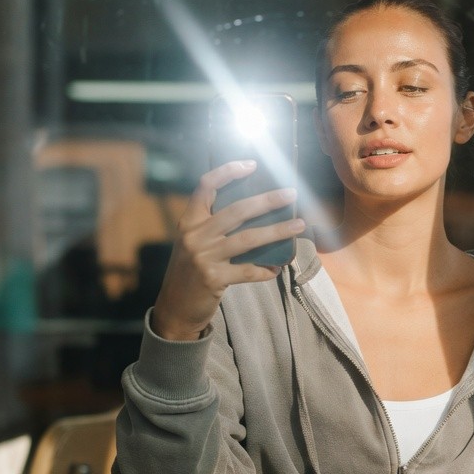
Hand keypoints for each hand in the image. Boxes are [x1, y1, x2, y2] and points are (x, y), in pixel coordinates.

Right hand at [151, 161, 303, 339]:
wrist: (175, 308)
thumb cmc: (190, 271)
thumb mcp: (193, 243)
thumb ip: (212, 227)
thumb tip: (255, 211)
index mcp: (189, 222)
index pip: (206, 186)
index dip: (228, 171)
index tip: (252, 165)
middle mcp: (195, 236)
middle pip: (237, 210)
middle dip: (267, 200)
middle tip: (291, 194)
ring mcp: (204, 257)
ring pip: (248, 239)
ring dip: (277, 231)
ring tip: (299, 226)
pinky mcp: (213, 279)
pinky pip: (248, 271)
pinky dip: (265, 270)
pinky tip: (278, 268)